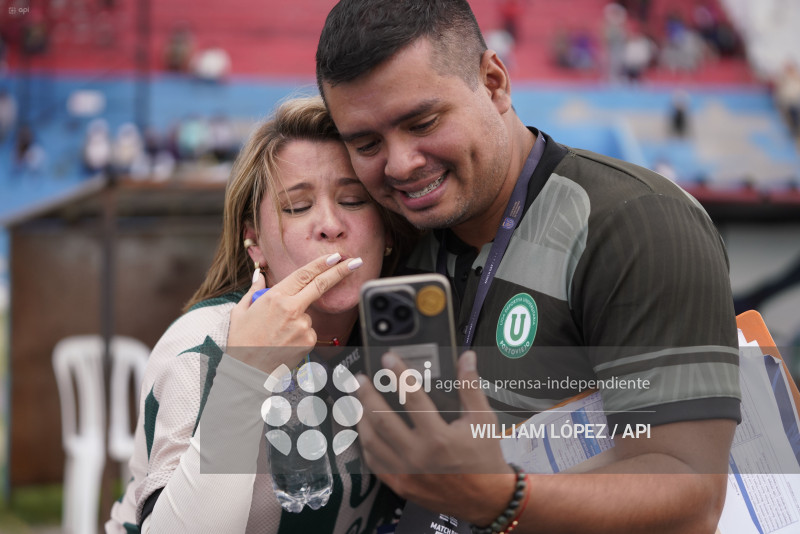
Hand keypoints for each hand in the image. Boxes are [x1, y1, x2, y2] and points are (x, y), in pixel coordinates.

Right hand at [226, 252, 360, 372]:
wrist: (247, 370)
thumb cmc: (241, 341)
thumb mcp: (241, 310)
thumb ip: (255, 290)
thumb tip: (259, 276)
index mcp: (275, 297)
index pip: (304, 274)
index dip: (321, 263)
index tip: (335, 256)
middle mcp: (292, 309)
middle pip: (321, 285)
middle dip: (340, 271)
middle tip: (354, 261)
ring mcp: (303, 326)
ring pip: (308, 314)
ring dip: (298, 318)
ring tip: (277, 333)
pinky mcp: (309, 341)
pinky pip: (309, 331)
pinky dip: (300, 333)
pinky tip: (284, 341)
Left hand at [355, 351, 515, 524]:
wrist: (486, 498)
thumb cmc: (484, 458)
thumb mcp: (482, 419)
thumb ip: (470, 386)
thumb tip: (467, 358)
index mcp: (439, 438)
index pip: (412, 398)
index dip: (399, 374)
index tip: (388, 359)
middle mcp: (418, 456)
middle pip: (382, 419)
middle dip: (367, 395)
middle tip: (360, 379)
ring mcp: (406, 473)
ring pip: (372, 442)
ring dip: (361, 418)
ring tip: (357, 401)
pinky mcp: (400, 485)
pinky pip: (374, 462)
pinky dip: (366, 444)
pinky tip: (365, 430)